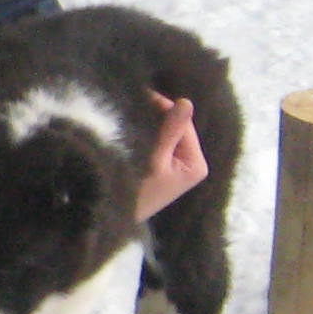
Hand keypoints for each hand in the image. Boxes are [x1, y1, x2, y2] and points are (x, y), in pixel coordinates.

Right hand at [134, 93, 207, 220]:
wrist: (116, 219)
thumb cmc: (139, 192)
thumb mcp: (155, 160)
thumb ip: (171, 131)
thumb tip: (187, 102)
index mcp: (196, 163)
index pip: (184, 124)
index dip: (164, 108)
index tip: (141, 94)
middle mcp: (190, 163)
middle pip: (175, 128)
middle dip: (155, 117)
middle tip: (131, 102)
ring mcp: (175, 167)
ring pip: (163, 135)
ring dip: (148, 126)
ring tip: (128, 114)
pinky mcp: (160, 169)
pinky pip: (156, 145)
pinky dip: (145, 136)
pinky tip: (129, 129)